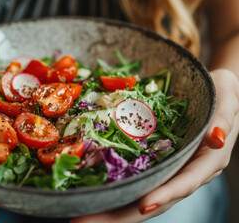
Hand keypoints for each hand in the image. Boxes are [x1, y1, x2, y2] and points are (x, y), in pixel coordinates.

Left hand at [72, 69, 238, 222]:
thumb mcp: (229, 100)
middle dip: (121, 215)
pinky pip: (136, 179)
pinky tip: (91, 193)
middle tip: (84, 221)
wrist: (214, 94)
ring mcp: (169, 170)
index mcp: (206, 162)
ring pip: (140, 195)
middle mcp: (185, 172)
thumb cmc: (222, 95)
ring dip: (111, 209)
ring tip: (79, 215)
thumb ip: (225, 118)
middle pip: (154, 200)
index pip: (185, 183)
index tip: (144, 206)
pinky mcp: (156, 163)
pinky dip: (115, 190)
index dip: (165, 195)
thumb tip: (217, 138)